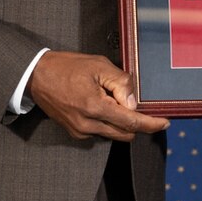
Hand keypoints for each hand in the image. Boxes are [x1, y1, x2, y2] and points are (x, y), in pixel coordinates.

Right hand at [27, 50, 169, 141]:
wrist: (36, 76)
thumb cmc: (67, 67)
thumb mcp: (98, 66)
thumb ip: (120, 83)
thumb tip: (134, 102)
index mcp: (94, 107)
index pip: (131, 122)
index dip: (151, 124)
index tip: (165, 123)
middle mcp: (87, 125)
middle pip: (125, 133)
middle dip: (136, 121)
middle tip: (133, 101)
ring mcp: (80, 131)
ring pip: (114, 134)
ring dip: (121, 122)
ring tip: (111, 98)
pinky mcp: (75, 133)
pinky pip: (101, 132)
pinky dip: (108, 122)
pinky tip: (100, 104)